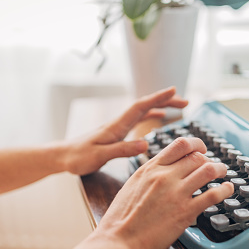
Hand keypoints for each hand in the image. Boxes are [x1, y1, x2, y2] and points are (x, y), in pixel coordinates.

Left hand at [60, 86, 187, 175]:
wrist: (62, 156)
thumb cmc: (78, 157)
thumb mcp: (100, 156)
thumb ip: (122, 150)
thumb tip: (146, 143)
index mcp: (116, 126)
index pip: (141, 106)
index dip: (158, 98)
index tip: (174, 91)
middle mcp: (119, 122)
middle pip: (146, 106)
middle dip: (165, 101)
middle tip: (185, 101)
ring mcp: (118, 127)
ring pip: (144, 112)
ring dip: (161, 107)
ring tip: (179, 107)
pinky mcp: (117, 133)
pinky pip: (139, 120)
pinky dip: (152, 116)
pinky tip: (159, 120)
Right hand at [95, 137, 233, 248]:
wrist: (118, 241)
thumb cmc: (120, 220)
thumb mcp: (131, 186)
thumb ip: (148, 175)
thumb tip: (161, 170)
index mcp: (150, 168)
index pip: (180, 145)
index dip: (196, 144)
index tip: (201, 149)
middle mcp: (164, 176)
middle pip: (196, 157)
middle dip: (208, 159)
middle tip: (213, 166)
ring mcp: (176, 193)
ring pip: (208, 170)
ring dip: (219, 170)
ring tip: (222, 173)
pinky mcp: (186, 212)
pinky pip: (212, 195)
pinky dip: (224, 190)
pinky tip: (227, 190)